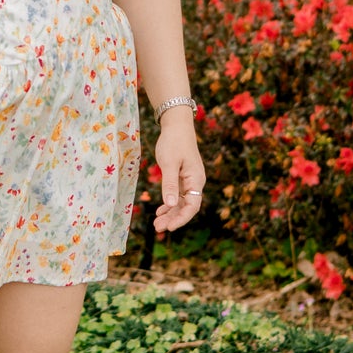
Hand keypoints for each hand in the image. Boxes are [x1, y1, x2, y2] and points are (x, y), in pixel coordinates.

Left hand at [153, 116, 205, 235]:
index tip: (169, 228)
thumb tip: (171, 204)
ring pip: (181, 202)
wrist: (176, 125)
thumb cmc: (174, 141)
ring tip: (157, 223)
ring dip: (170, 213)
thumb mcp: (169, 163)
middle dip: (173, 218)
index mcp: (196, 180)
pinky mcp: (182, 177)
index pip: (192, 206)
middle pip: (186, 207)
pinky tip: (160, 210)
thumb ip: (170, 184)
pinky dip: (169, 204)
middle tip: (157, 228)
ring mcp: (189, 180)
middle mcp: (195, 182)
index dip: (181, 218)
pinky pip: (178, 195)